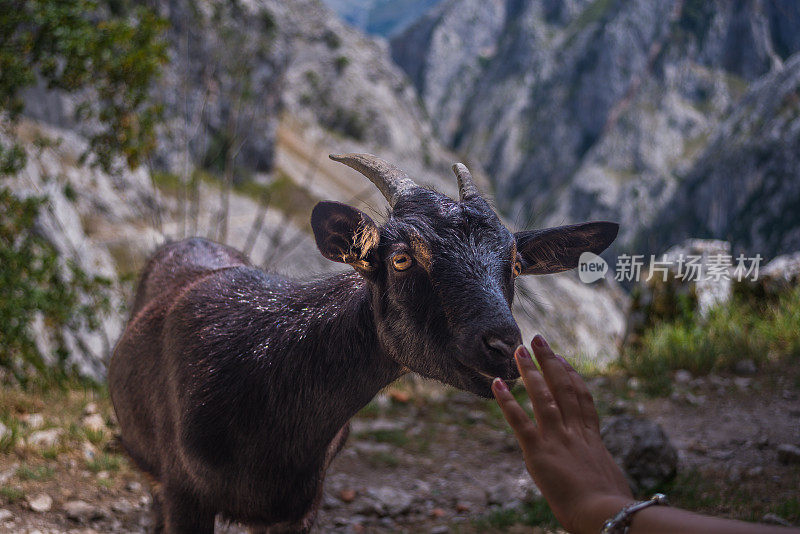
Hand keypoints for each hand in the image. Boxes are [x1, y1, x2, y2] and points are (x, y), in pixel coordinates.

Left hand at [492, 335, 632, 533]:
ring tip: (518, 350)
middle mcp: (575, 434)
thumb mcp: (611, 485)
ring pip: (543, 397)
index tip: (563, 360)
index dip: (572, 377)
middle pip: (563, 389)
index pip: (582, 401)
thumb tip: (605, 482)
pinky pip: (520, 421)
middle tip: (538, 339)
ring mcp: (558, 440)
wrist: (608, 517)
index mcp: (593, 441)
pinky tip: (497, 383)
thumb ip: (601, 474)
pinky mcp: (539, 453)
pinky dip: (507, 401)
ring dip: (529, 371)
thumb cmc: (615, 511)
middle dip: (550, 362)